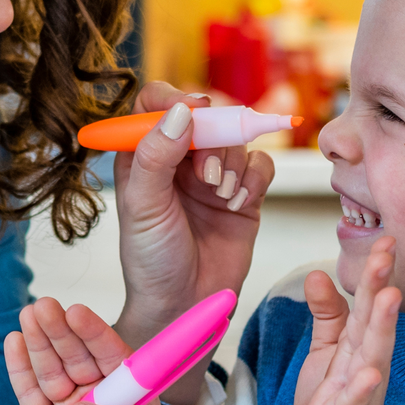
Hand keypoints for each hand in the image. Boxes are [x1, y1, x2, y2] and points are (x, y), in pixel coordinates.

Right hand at [5, 299, 180, 404]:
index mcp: (129, 393)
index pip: (111, 356)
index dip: (94, 334)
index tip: (77, 313)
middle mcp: (98, 395)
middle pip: (76, 356)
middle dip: (60, 330)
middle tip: (44, 307)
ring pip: (51, 370)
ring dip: (39, 343)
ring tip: (28, 315)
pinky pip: (30, 396)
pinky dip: (20, 370)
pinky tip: (13, 343)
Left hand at [112, 81, 274, 404]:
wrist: (184, 306)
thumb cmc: (152, 261)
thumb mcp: (143, 206)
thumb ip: (156, 156)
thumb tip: (180, 111)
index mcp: (143, 155)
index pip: (156, 102)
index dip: (176, 99)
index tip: (193, 112)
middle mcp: (179, 160)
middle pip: (206, 115)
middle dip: (212, 138)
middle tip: (205, 173)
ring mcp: (213, 176)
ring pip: (235, 139)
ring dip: (231, 163)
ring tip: (218, 197)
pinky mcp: (243, 194)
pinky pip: (260, 165)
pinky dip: (254, 179)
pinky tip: (238, 204)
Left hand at [278, 241, 401, 404]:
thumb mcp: (325, 355)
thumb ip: (327, 316)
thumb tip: (321, 274)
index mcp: (359, 349)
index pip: (369, 304)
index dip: (375, 272)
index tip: (384, 238)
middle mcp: (366, 367)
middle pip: (375, 321)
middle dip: (381, 285)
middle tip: (389, 249)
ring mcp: (357, 395)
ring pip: (372, 355)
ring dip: (382, 326)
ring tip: (390, 296)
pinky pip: (352, 403)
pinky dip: (360, 388)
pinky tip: (369, 373)